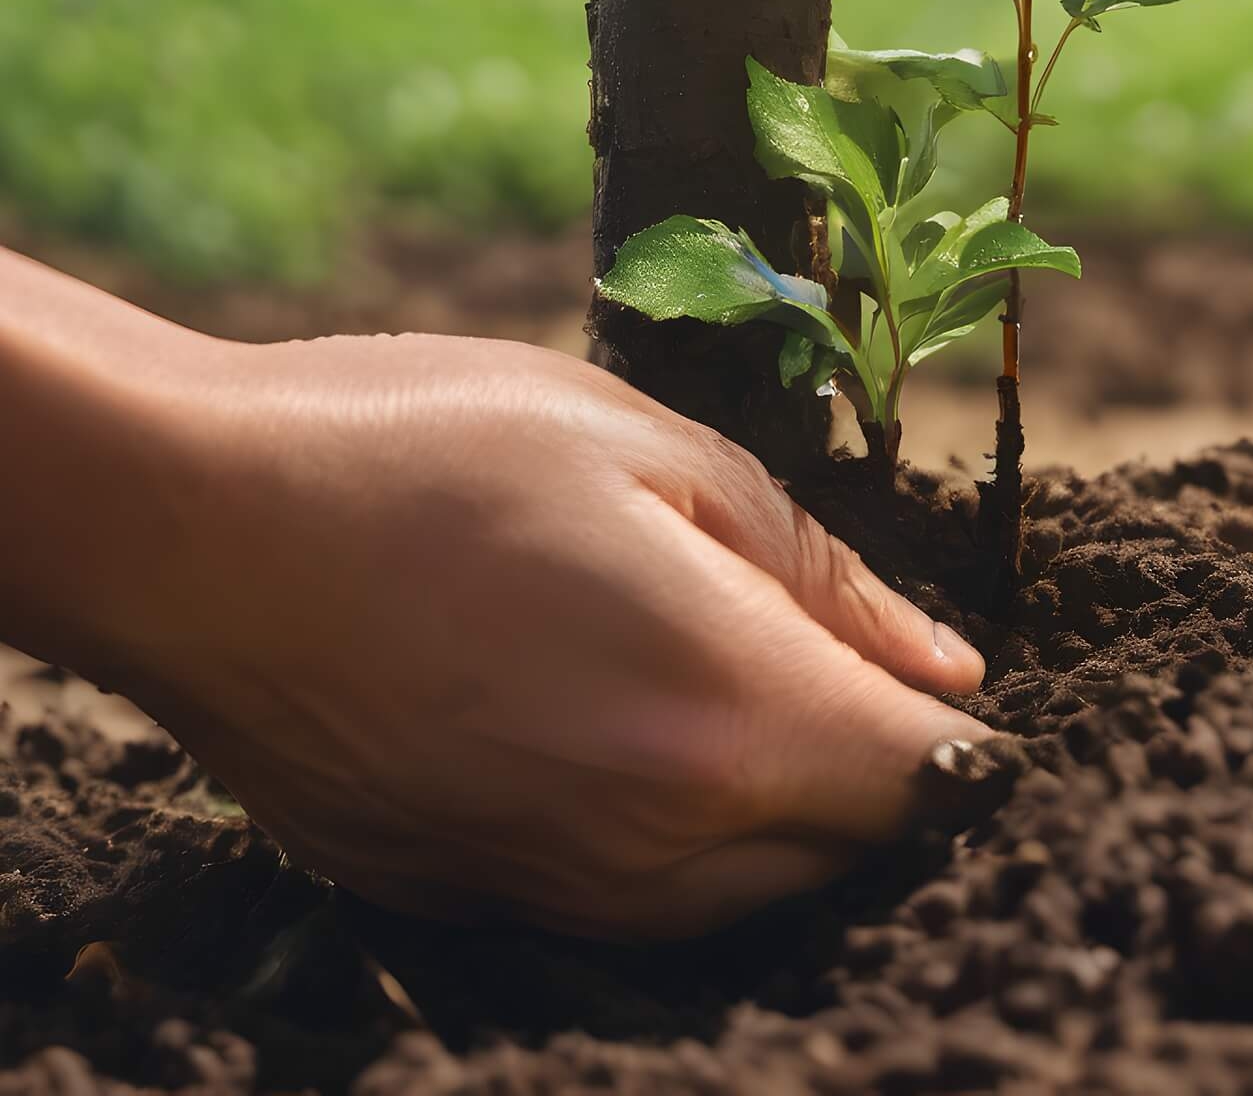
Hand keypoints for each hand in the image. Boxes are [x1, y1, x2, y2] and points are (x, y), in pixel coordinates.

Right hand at [0, 253, 987, 939]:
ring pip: (745, 894)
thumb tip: (947, 665)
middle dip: (876, 769)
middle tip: (838, 658)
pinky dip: (676, 841)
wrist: (193, 526)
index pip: (922, 777)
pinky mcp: (474, 898)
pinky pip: (634, 903)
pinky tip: (631, 735)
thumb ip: (817, 572)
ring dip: (780, 809)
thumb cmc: (429, 449)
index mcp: (722, 710)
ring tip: (731, 686)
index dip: (959, 731)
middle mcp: (652, 840)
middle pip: (844, 849)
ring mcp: (554, 887)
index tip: (947, 677)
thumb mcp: (651, 451)